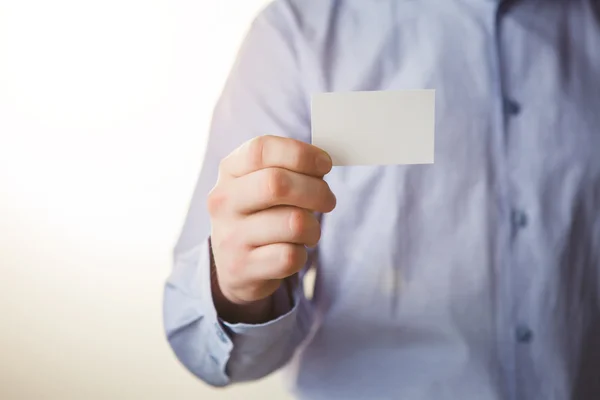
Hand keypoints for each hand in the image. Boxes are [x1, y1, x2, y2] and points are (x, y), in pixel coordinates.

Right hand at [207, 135, 335, 321]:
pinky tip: (293, 251)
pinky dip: (302, 254)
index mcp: (229, 171)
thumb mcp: (261, 185)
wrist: (235, 266)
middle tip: (328, 200)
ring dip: (313, 227)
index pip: (262, 149)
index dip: (300, 154)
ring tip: (308, 231)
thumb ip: (288, 168)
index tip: (325, 164)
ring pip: (293, 223)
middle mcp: (224, 201)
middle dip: (316, 191)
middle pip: (277, 184)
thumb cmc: (260, 215)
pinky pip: (290, 256)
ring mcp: (230, 236)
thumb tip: (323, 163)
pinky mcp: (242, 268)